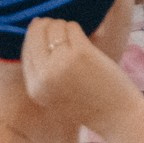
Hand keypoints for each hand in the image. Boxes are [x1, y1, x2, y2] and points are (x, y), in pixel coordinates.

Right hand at [19, 17, 139, 129]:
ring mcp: (61, 63)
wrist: (117, 116)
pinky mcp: (81, 53)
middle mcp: (44, 76)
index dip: (35, 36)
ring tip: (76, 39)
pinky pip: (72, 28)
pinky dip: (77, 29)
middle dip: (48, 26)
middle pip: (36, 34)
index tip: (43, 29)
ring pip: (55, 28)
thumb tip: (36, 28)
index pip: (26, 50)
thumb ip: (42, 71)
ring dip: (64, 27)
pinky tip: (85, 40)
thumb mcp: (54, 95)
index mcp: (35, 89)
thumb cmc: (89, 104)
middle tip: (61, 30)